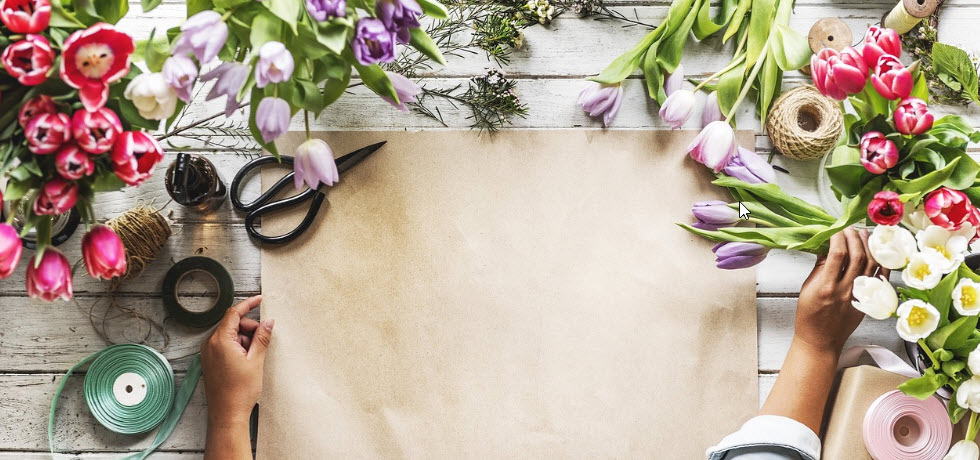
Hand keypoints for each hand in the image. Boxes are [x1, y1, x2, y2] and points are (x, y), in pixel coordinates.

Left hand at [200, 295, 274, 425]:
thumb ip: (262, 337)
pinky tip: (247, 360)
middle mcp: (210, 344)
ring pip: (230, 335)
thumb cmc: (240, 391)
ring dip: (244, 339)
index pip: (234, 313)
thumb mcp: (256, 361)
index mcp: (220, 341)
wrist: (227, 414)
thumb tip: (268, 322)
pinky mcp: (210, 361)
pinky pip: (225, 345)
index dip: (248, 304)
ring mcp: (208, 353)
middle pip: (233, 324)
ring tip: (254, 357)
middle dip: (249, 328)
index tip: (260, 299)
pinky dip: (237, 347)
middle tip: (263, 340)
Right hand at [795, 228, 887, 353]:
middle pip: (857, 256)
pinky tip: (878, 251)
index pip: (837, 254)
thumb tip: (826, 246)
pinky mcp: (868, 301)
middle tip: (849, 228)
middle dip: (854, 237)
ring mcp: (859, 295)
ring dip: (869, 245)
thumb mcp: (807, 288)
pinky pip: (880, 278)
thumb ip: (819, 267)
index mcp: (826, 287)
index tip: (835, 229)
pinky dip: (881, 262)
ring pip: (871, 264)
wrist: (820, 339)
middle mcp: (845, 290)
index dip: (838, 237)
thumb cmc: (809, 316)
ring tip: (864, 233)